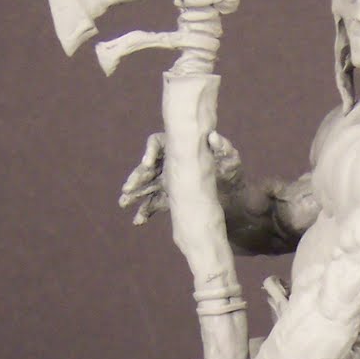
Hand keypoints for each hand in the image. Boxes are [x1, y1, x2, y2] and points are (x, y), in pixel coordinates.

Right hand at [119, 131, 244, 224]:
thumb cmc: (232, 171)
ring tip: (124, 204)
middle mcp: (171, 162)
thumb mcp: (230, 159)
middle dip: (137, 178)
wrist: (235, 195)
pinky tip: (139, 221)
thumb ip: (223, 148)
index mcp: (179, 148)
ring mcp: (169, 180)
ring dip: (135, 195)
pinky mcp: (171, 197)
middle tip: (127, 188)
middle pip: (148, 167)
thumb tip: (214, 137)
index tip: (147, 164)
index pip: (159, 144)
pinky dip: (146, 212)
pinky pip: (154, 203)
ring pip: (148, 186)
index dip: (151, 152)